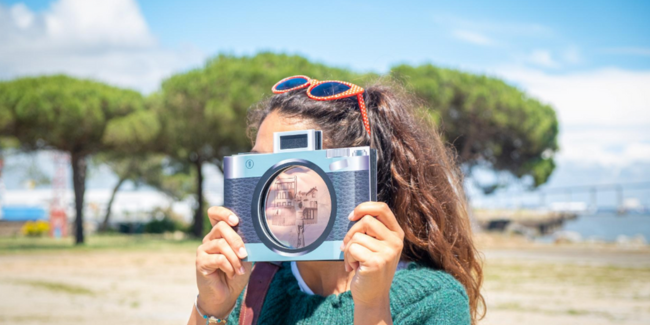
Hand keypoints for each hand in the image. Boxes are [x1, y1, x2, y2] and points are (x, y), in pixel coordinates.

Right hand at [195, 206, 251, 317]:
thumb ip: (245, 243)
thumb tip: (254, 233)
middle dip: (236, 240)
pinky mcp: (200, 262)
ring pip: (221, 244)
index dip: (223, 212)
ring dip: (234, 258)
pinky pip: (218, 258)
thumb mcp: (244, 256)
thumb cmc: (236, 273)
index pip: (214, 214)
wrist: (226, 295)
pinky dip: (229, 266)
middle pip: (221, 227)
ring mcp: (203, 250)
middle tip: (244, 254)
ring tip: (240, 270)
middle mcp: (209, 239)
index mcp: (219, 234)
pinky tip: (232, 274)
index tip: (236, 221)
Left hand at [342, 202, 403, 322]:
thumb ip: (371, 230)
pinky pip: (352, 249)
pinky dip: (347, 258)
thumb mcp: (376, 246)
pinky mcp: (376, 262)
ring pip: (356, 237)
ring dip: (348, 250)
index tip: (351, 216)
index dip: (364, 207)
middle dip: (351, 233)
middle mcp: (395, 242)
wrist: (372, 297)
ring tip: (355, 261)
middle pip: (366, 221)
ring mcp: (388, 252)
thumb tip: (355, 214)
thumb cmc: (369, 268)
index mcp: (397, 234)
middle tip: (348, 247)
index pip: (382, 208)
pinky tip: (354, 268)